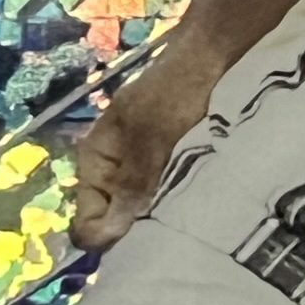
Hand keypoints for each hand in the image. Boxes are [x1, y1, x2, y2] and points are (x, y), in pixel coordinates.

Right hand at [66, 42, 222, 252]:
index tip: (142, 244)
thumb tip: (105, 236)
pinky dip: (184, 211)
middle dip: (140, 234)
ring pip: (147, 218)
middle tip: (172, 238)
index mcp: (95, 162)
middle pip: (117, 225)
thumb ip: (131, 184)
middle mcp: (116, 175)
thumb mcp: (150, 137)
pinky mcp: (176, 175)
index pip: (87, 221)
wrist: (216, 60)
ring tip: (192, 227)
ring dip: (165, 223)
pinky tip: (204, 214)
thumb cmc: (174, 91)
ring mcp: (146, 177)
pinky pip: (172, 205)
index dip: (109, 239)